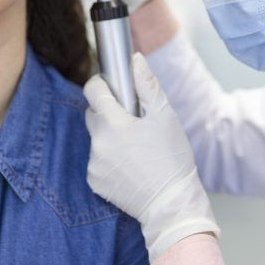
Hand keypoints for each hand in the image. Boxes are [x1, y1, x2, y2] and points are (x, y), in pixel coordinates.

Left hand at [84, 53, 219, 261]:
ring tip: (136, 147)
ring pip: (97, 138)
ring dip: (110, 136)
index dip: (101, 84)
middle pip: (93, 114)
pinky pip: (97, 160)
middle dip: (109, 112)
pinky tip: (130, 164)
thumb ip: (147, 84)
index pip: (92, 91)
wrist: (171, 204)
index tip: (112, 86)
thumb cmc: (172, 158)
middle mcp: (97, 143)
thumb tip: (135, 60)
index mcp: (113, 123)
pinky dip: (109, 158)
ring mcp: (94, 164)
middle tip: (133, 120)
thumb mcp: (165, 116)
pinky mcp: (95, 181)